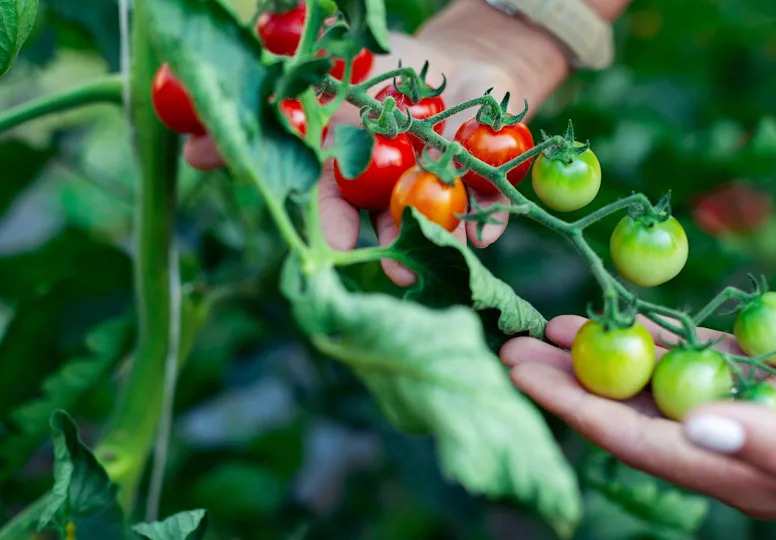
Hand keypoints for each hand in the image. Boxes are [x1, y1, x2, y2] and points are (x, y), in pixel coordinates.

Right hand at [184, 14, 554, 284]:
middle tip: (391, 273)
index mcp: (355, 174)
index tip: (326, 246)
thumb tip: (190, 147)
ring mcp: (442, 187)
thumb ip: (267, 113)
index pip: (335, 206)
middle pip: (389, 227)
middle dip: (389, 250)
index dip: (329, 225)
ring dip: (439, 240)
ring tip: (440, 255)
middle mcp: (395, 191)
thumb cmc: (378, 71)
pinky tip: (489, 235)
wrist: (449, 57)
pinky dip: (490, 219)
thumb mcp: (319, 80)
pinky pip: (490, 204)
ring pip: (439, 222)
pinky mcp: (487, 178)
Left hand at [500, 314, 775, 518]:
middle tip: (514, 343)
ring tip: (555, 324)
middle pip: (635, 410)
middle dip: (573, 379)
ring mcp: (759, 410)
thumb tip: (689, 430)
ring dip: (612, 351)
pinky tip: (634, 313)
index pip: (636, 441)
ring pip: (666, 377)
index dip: (573, 408)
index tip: (519, 375)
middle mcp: (737, 447)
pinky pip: (713, 350)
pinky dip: (671, 331)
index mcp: (742, 478)